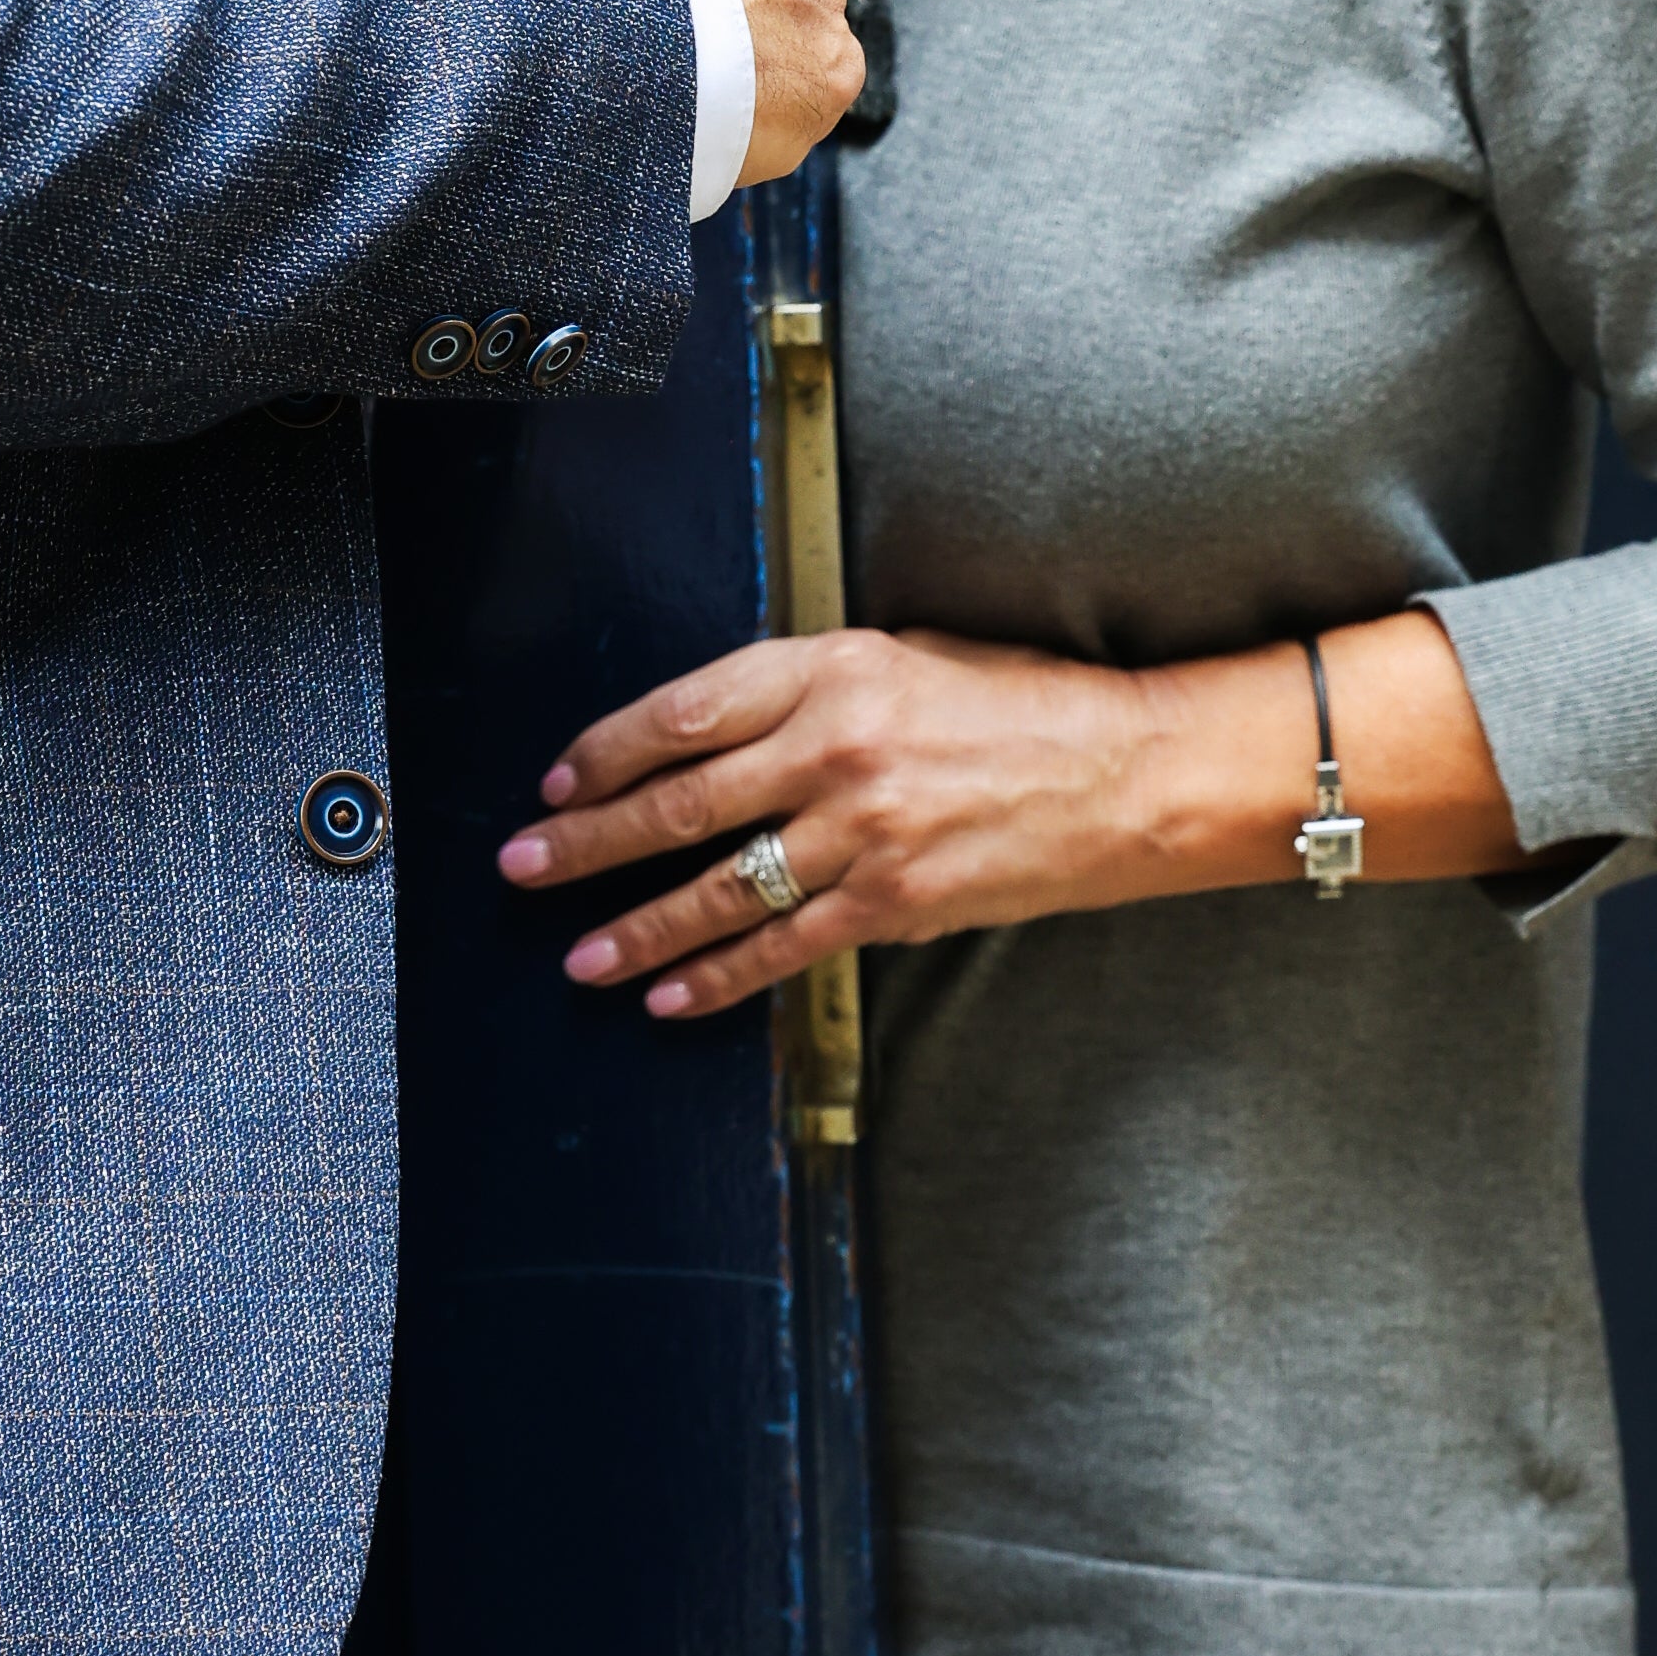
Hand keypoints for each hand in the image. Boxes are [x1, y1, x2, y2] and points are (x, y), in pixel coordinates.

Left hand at [498, 612, 1522, 1011]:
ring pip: (717, 887)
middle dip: (587, 840)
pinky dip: (718, 977)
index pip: (686, 710)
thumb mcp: (909, 657)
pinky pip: (784, 946)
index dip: (607, 750)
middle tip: (523, 864)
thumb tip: (713, 735)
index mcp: (834, 667)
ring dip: (634, 925)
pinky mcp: (896, 901)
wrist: (1133, 771)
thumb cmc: (1025, 703)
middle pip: (678, 801)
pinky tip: (667, 997)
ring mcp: (864, 832)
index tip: (558, 779)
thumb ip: (811, 689)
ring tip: (575, 955)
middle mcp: (838, 745)